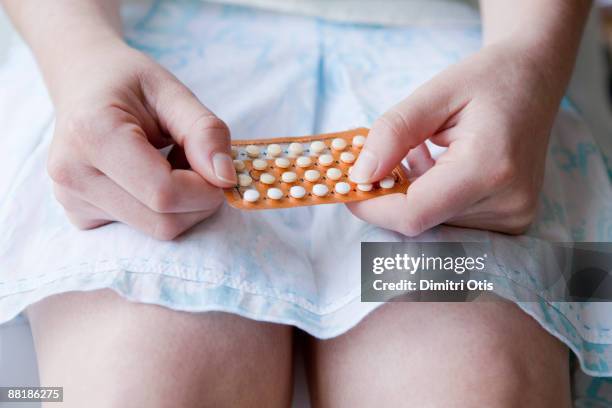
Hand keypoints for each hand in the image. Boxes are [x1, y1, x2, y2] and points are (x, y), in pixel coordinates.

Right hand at [47, 42, 235, 239]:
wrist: (82, 83)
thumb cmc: (127, 82)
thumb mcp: (172, 92)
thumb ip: (205, 131)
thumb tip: (226, 179)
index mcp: (91, 135)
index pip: (164, 193)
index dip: (206, 189)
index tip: (220, 168)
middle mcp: (71, 175)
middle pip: (163, 221)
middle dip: (199, 200)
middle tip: (199, 162)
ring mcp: (72, 201)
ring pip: (158, 230)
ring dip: (183, 205)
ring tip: (171, 163)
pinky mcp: (80, 217)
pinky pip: (142, 229)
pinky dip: (163, 209)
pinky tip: (151, 178)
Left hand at [348, 41, 562, 235]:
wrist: (534, 80)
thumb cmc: (488, 79)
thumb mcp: (435, 92)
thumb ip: (393, 133)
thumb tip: (359, 175)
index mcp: (488, 167)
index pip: (414, 213)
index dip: (372, 206)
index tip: (347, 188)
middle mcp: (506, 202)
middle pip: (421, 220)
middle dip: (389, 196)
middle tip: (380, 161)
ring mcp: (513, 216)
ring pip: (434, 223)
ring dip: (412, 195)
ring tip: (423, 153)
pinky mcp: (512, 220)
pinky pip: (452, 220)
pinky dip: (432, 198)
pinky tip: (437, 166)